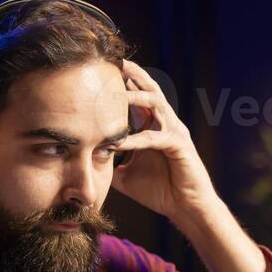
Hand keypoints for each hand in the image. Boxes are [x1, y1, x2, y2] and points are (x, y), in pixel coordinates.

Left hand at [109, 60, 219, 219]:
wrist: (185, 209)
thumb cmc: (160, 191)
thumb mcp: (125, 176)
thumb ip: (110, 164)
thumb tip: (86, 162)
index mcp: (154, 126)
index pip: (138, 97)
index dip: (123, 82)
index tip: (103, 69)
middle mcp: (166, 123)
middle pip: (150, 90)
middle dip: (132, 75)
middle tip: (113, 62)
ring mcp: (175, 132)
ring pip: (156, 105)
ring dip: (135, 97)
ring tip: (116, 91)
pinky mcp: (180, 146)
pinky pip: (155, 138)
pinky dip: (136, 139)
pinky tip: (119, 141)